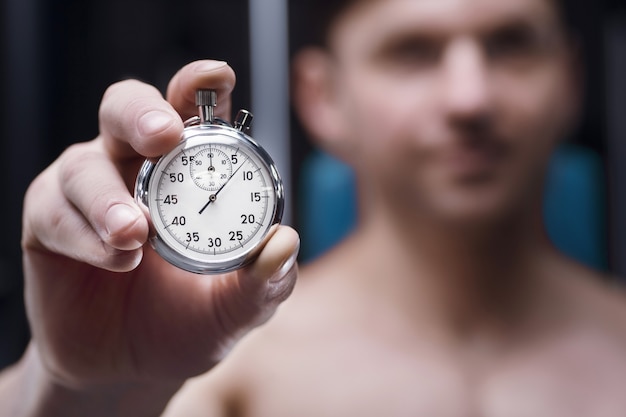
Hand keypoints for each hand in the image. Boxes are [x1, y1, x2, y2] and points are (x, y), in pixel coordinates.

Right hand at [21, 60, 298, 390]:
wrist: (134, 367)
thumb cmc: (190, 321)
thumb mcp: (238, 307)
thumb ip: (265, 280)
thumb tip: (285, 243)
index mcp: (189, 171)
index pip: (192, 110)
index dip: (200, 84)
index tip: (217, 77)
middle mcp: (137, 167)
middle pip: (126, 107)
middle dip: (143, 113)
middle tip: (165, 137)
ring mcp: (90, 191)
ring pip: (85, 163)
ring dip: (110, 198)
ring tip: (136, 234)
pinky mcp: (50, 222)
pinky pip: (56, 212)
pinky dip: (87, 235)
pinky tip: (117, 260)